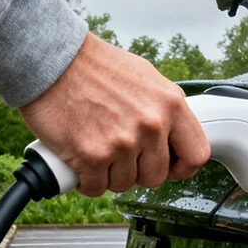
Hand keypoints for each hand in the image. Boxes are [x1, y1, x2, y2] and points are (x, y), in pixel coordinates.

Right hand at [19, 32, 210, 196]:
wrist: (52, 60)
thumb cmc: (92, 66)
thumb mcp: (144, 78)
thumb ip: (162, 108)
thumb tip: (171, 136)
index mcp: (170, 104)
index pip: (196, 154)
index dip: (181, 167)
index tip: (168, 167)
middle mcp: (151, 125)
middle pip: (155, 177)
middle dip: (137, 170)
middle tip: (118, 154)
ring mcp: (122, 143)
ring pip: (124, 184)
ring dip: (109, 174)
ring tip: (95, 149)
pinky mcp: (92, 156)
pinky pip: (96, 188)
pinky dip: (86, 180)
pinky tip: (80, 160)